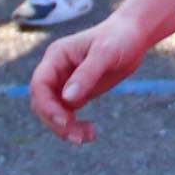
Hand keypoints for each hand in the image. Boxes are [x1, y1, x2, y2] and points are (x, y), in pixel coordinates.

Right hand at [29, 15, 153, 144]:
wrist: (134, 36)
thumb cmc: (119, 38)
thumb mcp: (105, 54)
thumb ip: (86, 75)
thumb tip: (67, 99)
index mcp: (56, 57)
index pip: (39, 85)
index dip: (47, 105)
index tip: (64, 121)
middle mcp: (56, 71)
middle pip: (43, 103)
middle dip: (57, 122)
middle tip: (78, 137)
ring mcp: (65, 83)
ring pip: (54, 112)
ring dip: (66, 129)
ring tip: (88, 137)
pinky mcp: (77, 93)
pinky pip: (68, 114)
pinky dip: (75, 127)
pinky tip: (90, 133)